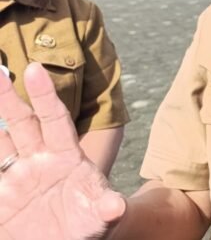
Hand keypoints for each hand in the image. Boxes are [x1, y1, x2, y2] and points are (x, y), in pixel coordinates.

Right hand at [0, 63, 125, 238]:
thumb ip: (105, 209)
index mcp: (67, 157)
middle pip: (22, 122)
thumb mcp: (100, 219)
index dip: (45, 95)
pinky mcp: (1, 198)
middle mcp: (39, 161)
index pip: (55, 119)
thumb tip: (116, 206)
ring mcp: (17, 178)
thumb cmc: (89, 228)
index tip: (35, 70)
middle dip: (9, 98)